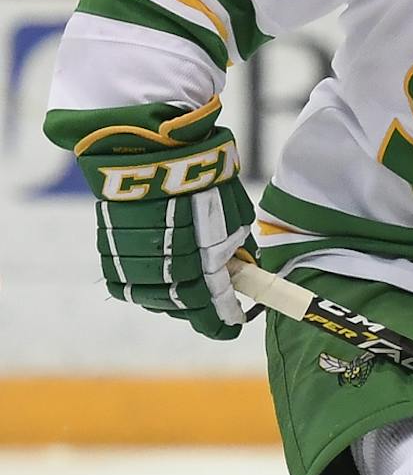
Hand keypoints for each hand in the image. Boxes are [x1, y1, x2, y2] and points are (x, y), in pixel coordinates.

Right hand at [74, 125, 253, 340]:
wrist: (151, 145)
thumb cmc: (201, 176)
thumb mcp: (233, 213)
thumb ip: (236, 247)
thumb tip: (242, 270)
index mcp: (198, 254)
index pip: (206, 303)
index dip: (218, 321)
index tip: (231, 329)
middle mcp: (162, 259)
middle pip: (177, 304)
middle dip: (196, 313)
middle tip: (211, 315)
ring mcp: (132, 253)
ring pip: (148, 296)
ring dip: (169, 303)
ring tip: (186, 301)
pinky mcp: (109, 243)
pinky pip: (122, 280)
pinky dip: (141, 287)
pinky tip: (156, 283)